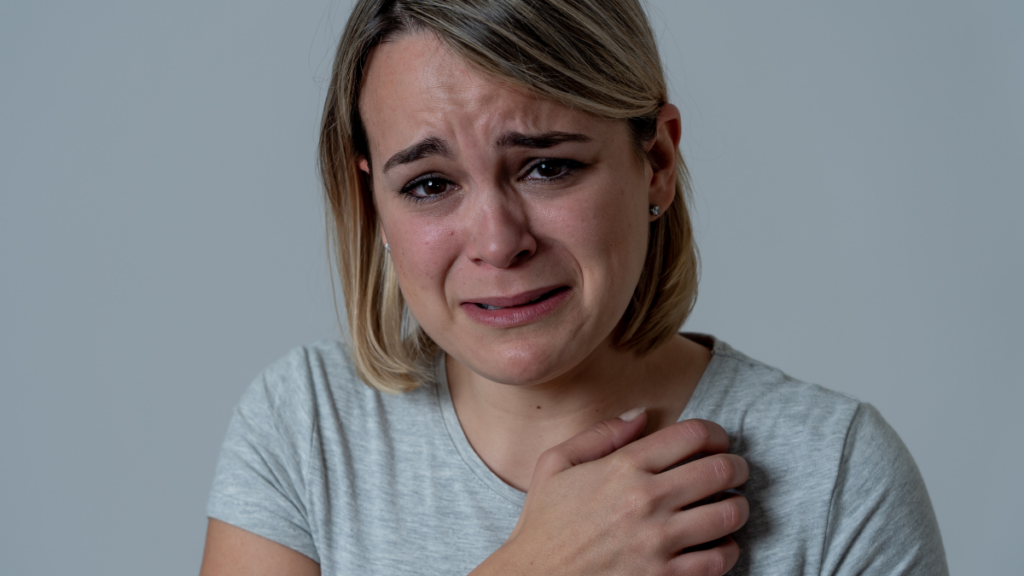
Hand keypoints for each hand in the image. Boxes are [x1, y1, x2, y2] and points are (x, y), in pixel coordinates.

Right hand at [476, 411, 748, 575]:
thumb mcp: (555, 464)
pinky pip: (719, 560)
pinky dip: (728, 549)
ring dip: (738, 507)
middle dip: (736, 467)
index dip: (716, 434)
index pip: (692, 435)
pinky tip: (719, 544)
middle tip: (735, 471)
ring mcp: (658, 541)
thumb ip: (600, 434)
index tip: (718, 441)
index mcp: (622, 467)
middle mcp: (645, 499)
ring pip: (728, 514)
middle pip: (719, 470)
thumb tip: (641, 415)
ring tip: (731, 506)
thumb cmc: (544, 525)